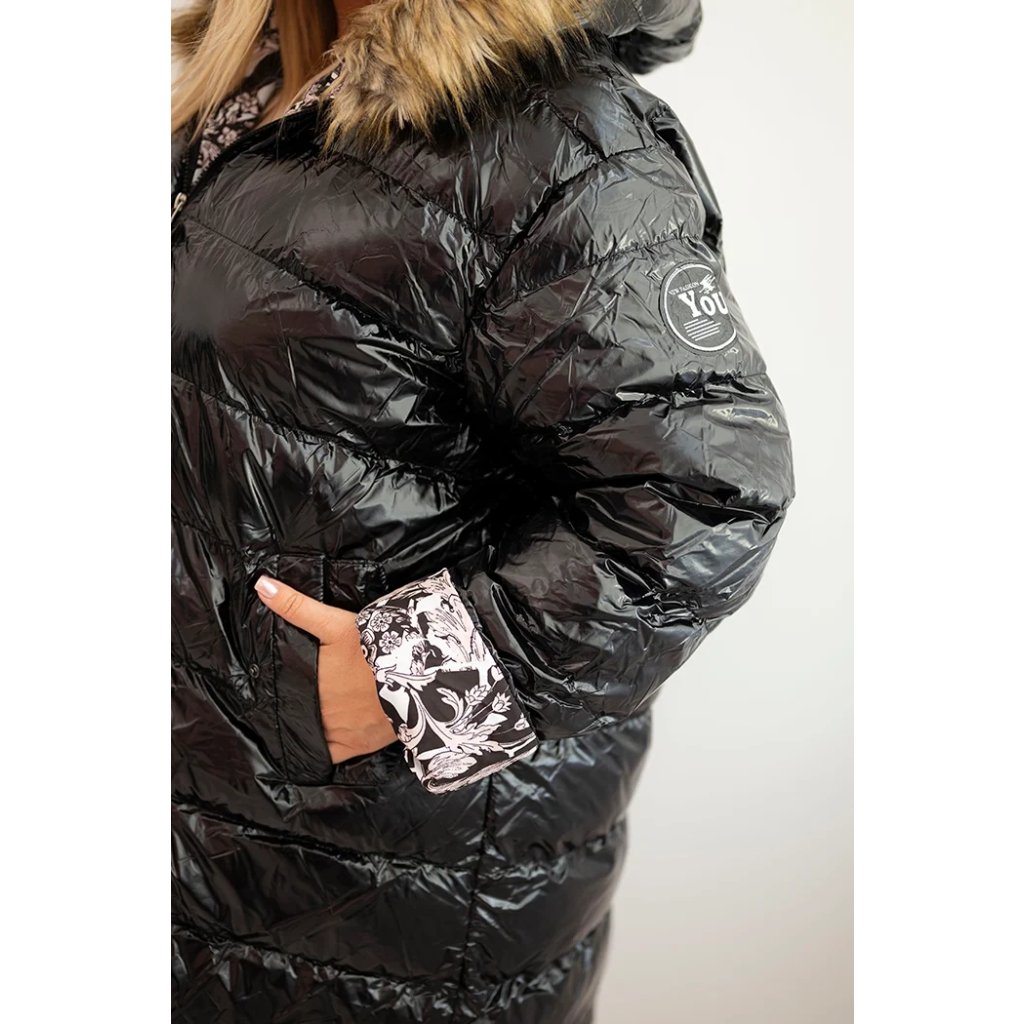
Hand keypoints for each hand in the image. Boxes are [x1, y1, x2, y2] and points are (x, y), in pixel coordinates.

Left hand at [254, 575, 398, 763]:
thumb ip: (296, 606)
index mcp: (311, 684)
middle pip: (299, 711)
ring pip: (312, 733)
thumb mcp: (335, 623)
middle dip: (297, 705)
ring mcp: (338, 732)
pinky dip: (322, 751)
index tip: (273, 688)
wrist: (418, 678)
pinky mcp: (357, 745)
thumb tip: (260, 585)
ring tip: (311, 716)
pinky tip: (321, 743)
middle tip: (299, 696)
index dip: (278, 688)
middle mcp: (320, 712)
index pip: (284, 691)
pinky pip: (329, 756)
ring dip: (310, 726)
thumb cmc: (375, 649)